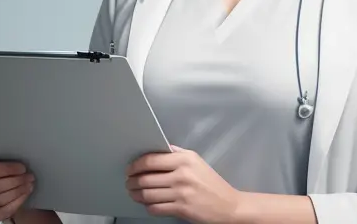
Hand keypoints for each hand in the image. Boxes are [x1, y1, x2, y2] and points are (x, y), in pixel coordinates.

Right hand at [0, 148, 34, 221]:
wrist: (6, 188)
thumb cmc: (1, 170)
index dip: (6, 169)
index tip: (22, 167)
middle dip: (16, 180)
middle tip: (29, 176)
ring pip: (1, 199)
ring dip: (19, 190)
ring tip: (30, 183)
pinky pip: (5, 210)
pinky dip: (18, 201)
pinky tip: (26, 192)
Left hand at [126, 145, 241, 223]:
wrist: (228, 206)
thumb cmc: (211, 182)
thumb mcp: (196, 161)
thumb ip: (177, 153)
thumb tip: (158, 148)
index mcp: (185, 159)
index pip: (152, 160)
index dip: (136, 165)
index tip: (130, 169)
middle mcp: (182, 175)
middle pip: (147, 178)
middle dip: (132, 181)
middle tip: (128, 182)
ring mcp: (181, 193)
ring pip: (148, 194)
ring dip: (136, 194)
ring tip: (133, 193)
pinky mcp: (181, 209)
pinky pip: (156, 208)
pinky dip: (147, 206)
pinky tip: (146, 203)